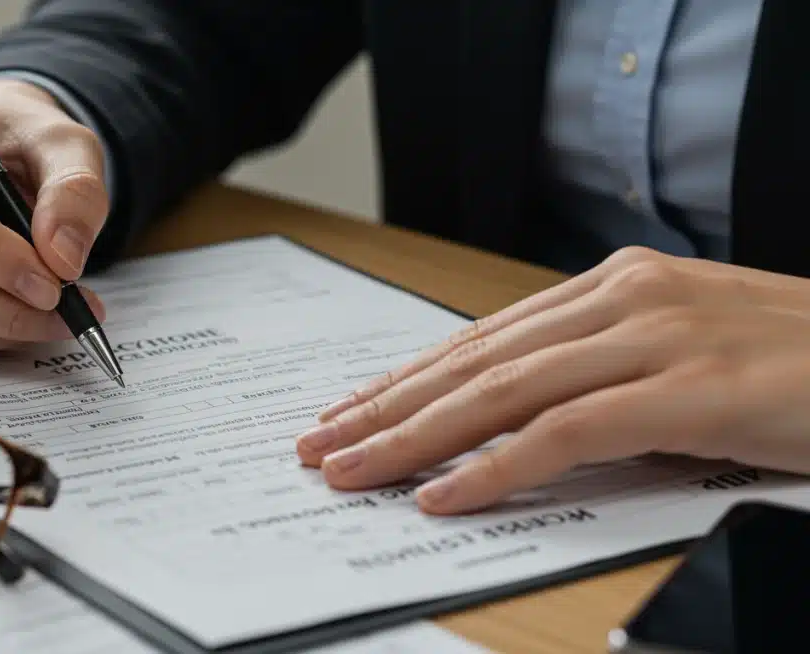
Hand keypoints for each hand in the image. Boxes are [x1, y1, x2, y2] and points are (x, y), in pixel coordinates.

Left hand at [295, 246, 809, 514]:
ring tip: (352, 471)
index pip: (484, 339)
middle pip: (475, 361)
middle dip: (387, 407)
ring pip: (502, 391)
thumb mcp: (681, 355)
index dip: (409, 378)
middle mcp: (625, 299)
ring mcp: (657, 339)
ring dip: (415, 437)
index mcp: (618, 286)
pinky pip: (567, 433)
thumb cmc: (795, 365)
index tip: (350, 410)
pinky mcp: (692, 391)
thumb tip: (515, 416)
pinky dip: (495, 466)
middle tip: (319, 444)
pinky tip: (442, 496)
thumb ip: (602, 371)